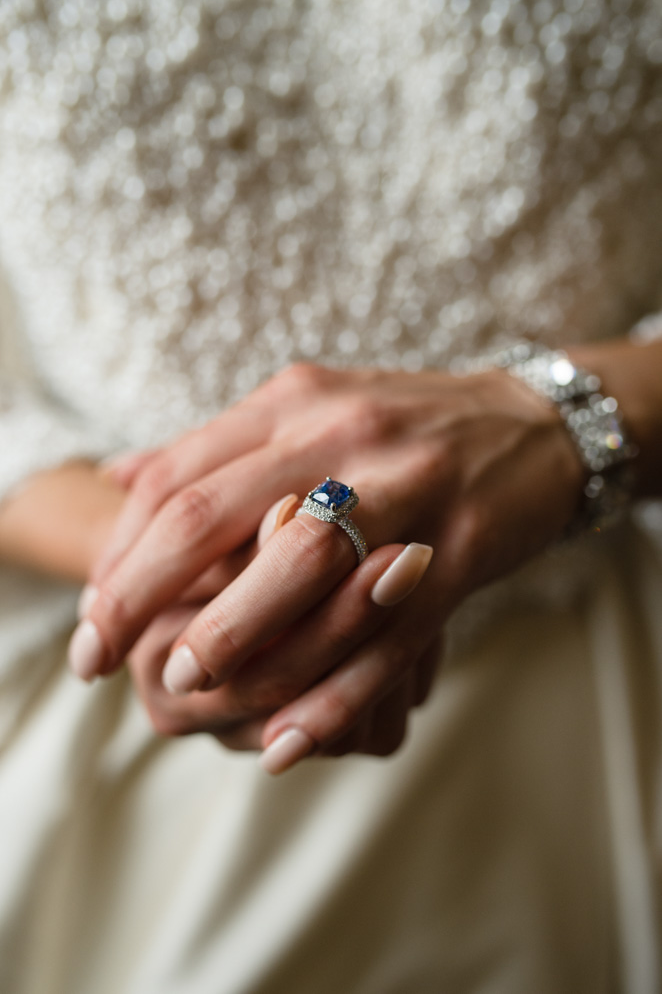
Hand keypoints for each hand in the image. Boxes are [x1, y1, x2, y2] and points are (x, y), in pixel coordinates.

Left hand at [70, 364, 583, 768]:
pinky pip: (387, 633)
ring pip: (300, 570)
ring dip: (232, 639)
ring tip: (180, 688)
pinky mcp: (461, 549)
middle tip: (97, 658)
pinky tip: (285, 739)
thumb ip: (217, 446)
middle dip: (142, 594)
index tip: (91, 614)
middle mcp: (341, 437)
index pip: (178, 477)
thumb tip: (117, 475)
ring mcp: (406, 490)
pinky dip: (333, 693)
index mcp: (294, 404)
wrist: (532, 426)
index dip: (121, 550)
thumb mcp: (307, 410)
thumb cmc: (402, 427)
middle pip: (214, 514)